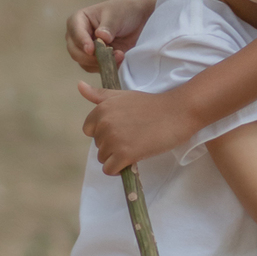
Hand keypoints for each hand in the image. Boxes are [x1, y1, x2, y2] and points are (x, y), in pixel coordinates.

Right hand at [65, 0, 156, 71]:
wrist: (140, 21)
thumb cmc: (124, 12)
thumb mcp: (116, 15)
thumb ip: (108, 27)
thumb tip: (101, 37)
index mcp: (79, 20)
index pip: (75, 32)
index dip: (82, 42)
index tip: (91, 49)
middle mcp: (78, 36)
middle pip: (75, 52)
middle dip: (91, 57)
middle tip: (109, 55)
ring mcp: (86, 50)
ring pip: (84, 63)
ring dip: (102, 63)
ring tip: (120, 55)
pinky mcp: (96, 60)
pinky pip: (95, 69)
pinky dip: (107, 67)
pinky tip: (119, 60)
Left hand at [78, 81, 197, 173]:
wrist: (177, 112)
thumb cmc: (151, 105)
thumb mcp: (123, 95)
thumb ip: (100, 95)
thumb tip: (79, 86)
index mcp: (102, 109)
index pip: (89, 130)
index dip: (104, 132)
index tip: (121, 129)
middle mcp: (104, 124)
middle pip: (98, 146)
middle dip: (113, 145)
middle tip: (134, 136)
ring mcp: (114, 139)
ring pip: (104, 159)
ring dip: (117, 157)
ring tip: (136, 146)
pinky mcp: (125, 154)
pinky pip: (110, 170)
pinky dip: (119, 170)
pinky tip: (132, 160)